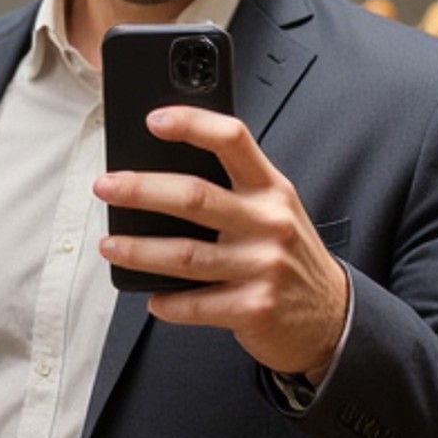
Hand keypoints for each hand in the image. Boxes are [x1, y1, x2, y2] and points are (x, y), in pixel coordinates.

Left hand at [97, 108, 347, 380]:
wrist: (331, 317)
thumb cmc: (287, 255)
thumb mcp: (274, 211)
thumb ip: (233, 191)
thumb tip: (160, 174)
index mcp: (271, 188)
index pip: (233, 140)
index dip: (192, 124)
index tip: (153, 120)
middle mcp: (269, 222)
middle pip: (195, 197)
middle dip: (141, 190)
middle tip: (105, 187)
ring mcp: (263, 266)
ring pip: (185, 254)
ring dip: (138, 251)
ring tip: (109, 245)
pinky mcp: (255, 307)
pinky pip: (197, 304)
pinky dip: (167, 302)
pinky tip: (151, 296)